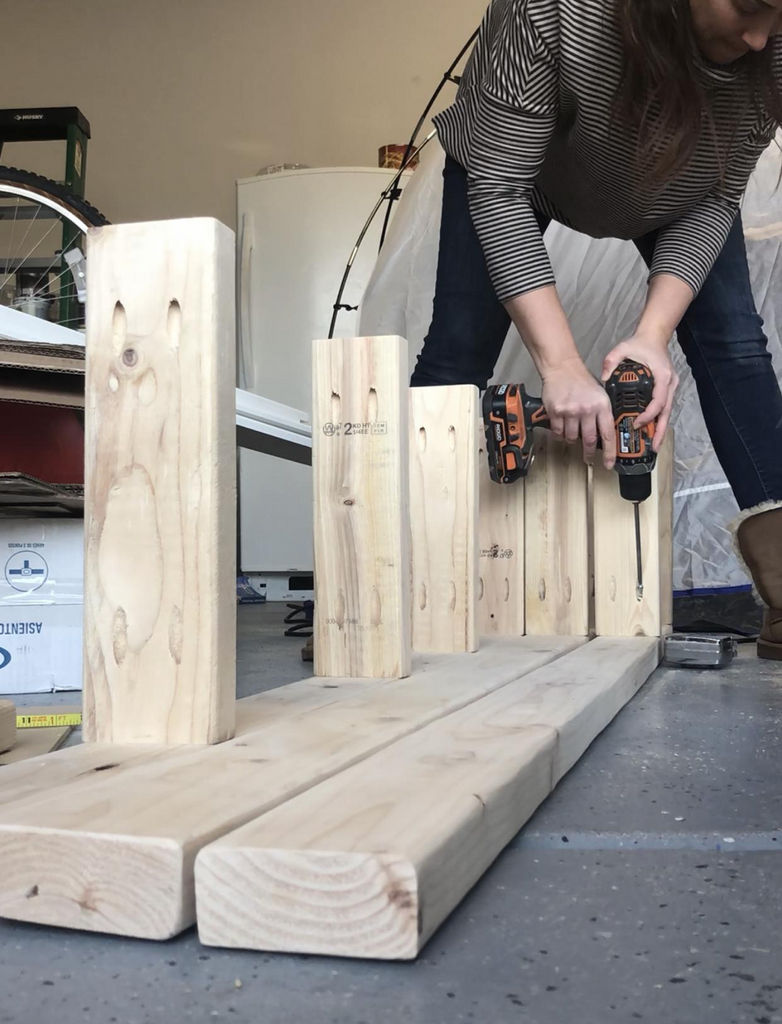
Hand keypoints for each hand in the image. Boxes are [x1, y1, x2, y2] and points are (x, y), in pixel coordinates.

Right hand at [541, 357, 616, 468]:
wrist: (562, 367)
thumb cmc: (581, 380)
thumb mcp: (600, 394)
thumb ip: (603, 412)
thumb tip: (606, 433)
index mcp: (602, 405)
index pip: (608, 434)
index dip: (609, 452)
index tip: (609, 464)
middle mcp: (587, 409)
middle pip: (589, 440)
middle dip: (589, 453)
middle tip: (588, 458)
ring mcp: (570, 412)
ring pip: (571, 438)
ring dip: (572, 439)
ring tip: (572, 432)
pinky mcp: (555, 412)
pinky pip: (558, 432)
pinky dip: (560, 433)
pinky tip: (562, 426)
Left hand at [601, 331, 678, 452]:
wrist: (654, 336)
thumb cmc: (640, 344)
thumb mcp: (622, 348)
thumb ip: (611, 361)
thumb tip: (603, 377)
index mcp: (661, 376)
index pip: (658, 401)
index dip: (649, 415)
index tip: (637, 424)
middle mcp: (669, 384)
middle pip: (667, 412)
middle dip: (660, 431)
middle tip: (653, 447)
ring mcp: (670, 387)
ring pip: (668, 413)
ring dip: (661, 429)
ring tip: (654, 446)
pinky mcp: (667, 389)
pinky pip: (664, 409)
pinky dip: (658, 421)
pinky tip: (652, 432)